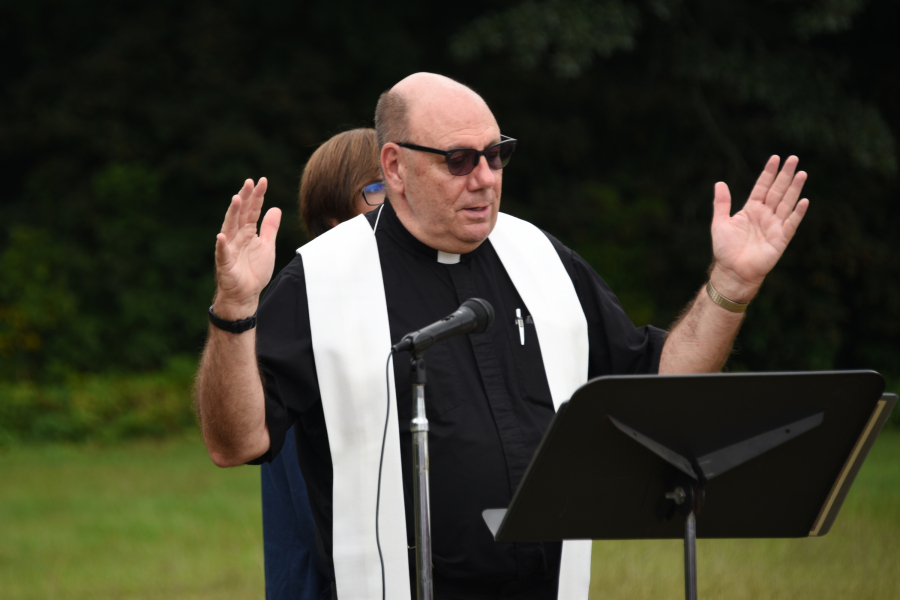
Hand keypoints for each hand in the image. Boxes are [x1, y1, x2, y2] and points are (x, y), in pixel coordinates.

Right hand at [213, 178, 281, 318]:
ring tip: (236, 199)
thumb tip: (276, 208)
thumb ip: (270, 228)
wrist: (246, 295)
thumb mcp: (267, 246)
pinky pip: (222, 252)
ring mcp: (229, 248)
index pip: (252, 210)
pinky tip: (221, 235)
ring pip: (230, 227)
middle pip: (241, 214)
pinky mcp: (225, 263)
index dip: (257, 196)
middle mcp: (237, 236)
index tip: (262, 180)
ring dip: (232, 213)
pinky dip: (222, 244)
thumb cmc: (254, 270)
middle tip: (249, 182)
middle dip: (245, 197)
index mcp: (248, 231)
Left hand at [709, 156, 808, 301]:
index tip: (775, 158)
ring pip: (786, 203)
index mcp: (751, 210)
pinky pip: (791, 224)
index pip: (762, 187)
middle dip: (785, 175)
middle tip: (793, 158)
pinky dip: (797, 213)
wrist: (732, 271)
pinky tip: (804, 201)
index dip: (768, 173)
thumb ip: (722, 203)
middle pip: (777, 191)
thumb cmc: (725, 249)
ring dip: (794, 189)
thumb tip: (719, 182)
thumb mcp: (720, 223)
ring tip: (801, 173)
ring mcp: (774, 226)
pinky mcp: (780, 239)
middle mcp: (765, 215)